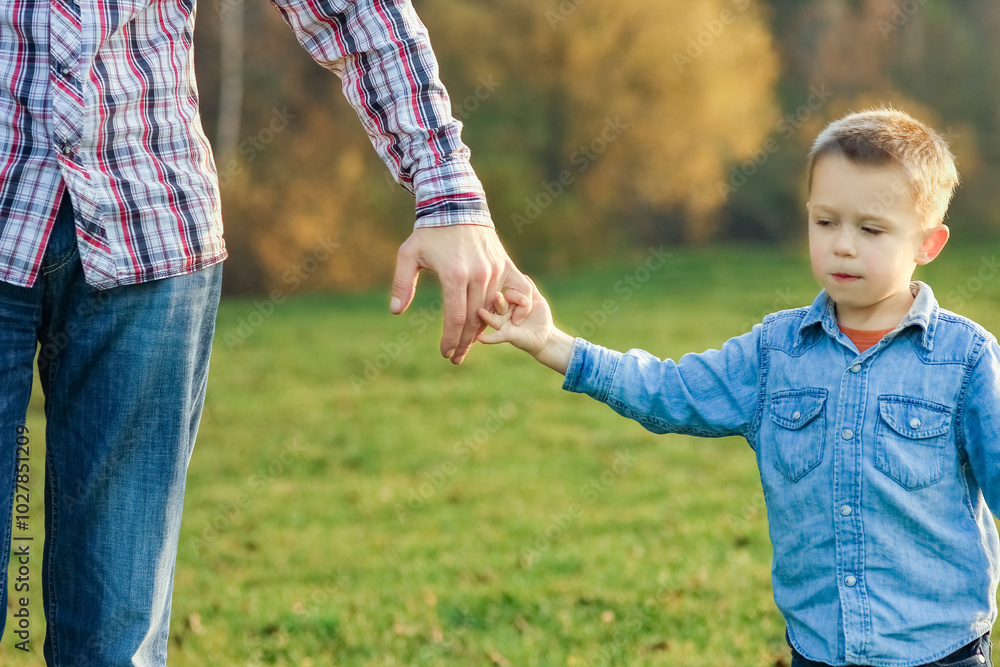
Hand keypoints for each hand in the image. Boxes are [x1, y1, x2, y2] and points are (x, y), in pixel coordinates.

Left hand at [391, 225, 532, 364]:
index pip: (455, 318)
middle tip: (455, 358)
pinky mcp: (504, 266)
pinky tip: (496, 326)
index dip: (450, 339)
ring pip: (490, 310)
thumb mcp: (408, 255)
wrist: (458, 206)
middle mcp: (478, 276)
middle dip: (463, 343)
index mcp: (455, 275)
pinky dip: (503, 313)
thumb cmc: (430, 232)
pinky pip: (509, 296)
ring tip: (466, 345)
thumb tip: (395, 311)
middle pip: (474, 320)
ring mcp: (494, 271)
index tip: (445, 353)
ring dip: (479, 331)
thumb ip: (402, 284)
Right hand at [476, 282, 552, 355]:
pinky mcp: (506, 336)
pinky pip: (496, 337)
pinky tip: (480, 337)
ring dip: (487, 316)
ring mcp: (503, 324)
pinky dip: (488, 338)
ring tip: (480, 312)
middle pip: (498, 304)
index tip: (528, 302)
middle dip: (498, 301)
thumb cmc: (540, 316)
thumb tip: (524, 275)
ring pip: (493, 319)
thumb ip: (530, 288)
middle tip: (496, 295)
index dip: (518, 296)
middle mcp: (503, 312)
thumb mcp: (537, 300)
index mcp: (509, 302)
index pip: (508, 294)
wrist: (545, 335)